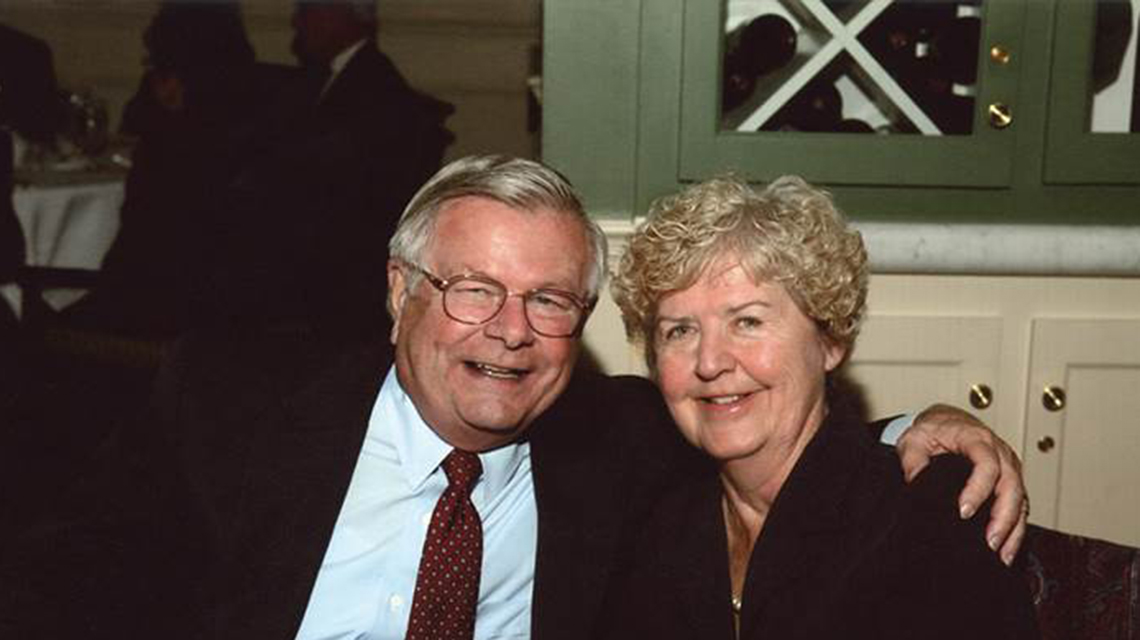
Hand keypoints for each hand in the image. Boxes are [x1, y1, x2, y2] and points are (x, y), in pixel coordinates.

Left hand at [896, 404, 1027, 565]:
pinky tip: (1007, 550)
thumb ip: (913, 459)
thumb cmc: (934, 429)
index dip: (978, 489)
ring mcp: (1010, 468)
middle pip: (1012, 486)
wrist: (948, 421)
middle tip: (989, 542)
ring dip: (1013, 529)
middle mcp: (1001, 453)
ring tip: (1001, 554)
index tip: (963, 511)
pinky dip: (1016, 529)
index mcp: (977, 439)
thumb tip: (916, 481)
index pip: (987, 464)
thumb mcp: (916, 438)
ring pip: (1020, 499)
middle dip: (1003, 517)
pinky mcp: (1011, 481)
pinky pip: (1020, 506)